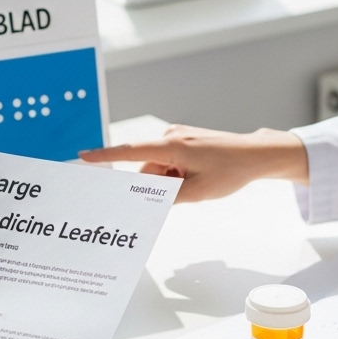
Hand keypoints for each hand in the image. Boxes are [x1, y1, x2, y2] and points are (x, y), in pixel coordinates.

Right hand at [78, 124, 308, 202]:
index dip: (105, 156)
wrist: (255, 155)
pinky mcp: (184, 139)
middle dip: (158, 185)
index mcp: (172, 146)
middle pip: (147, 168)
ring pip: (159, 167)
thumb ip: (166, 198)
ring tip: (196, 184)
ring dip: (170, 181)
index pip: (130, 152)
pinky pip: (169, 161)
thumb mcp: (197, 192)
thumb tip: (144, 202)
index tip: (83, 157)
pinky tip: (196, 178)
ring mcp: (178, 136)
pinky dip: (176, 174)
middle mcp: (171, 136)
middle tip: (184, 193)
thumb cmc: (230, 170)